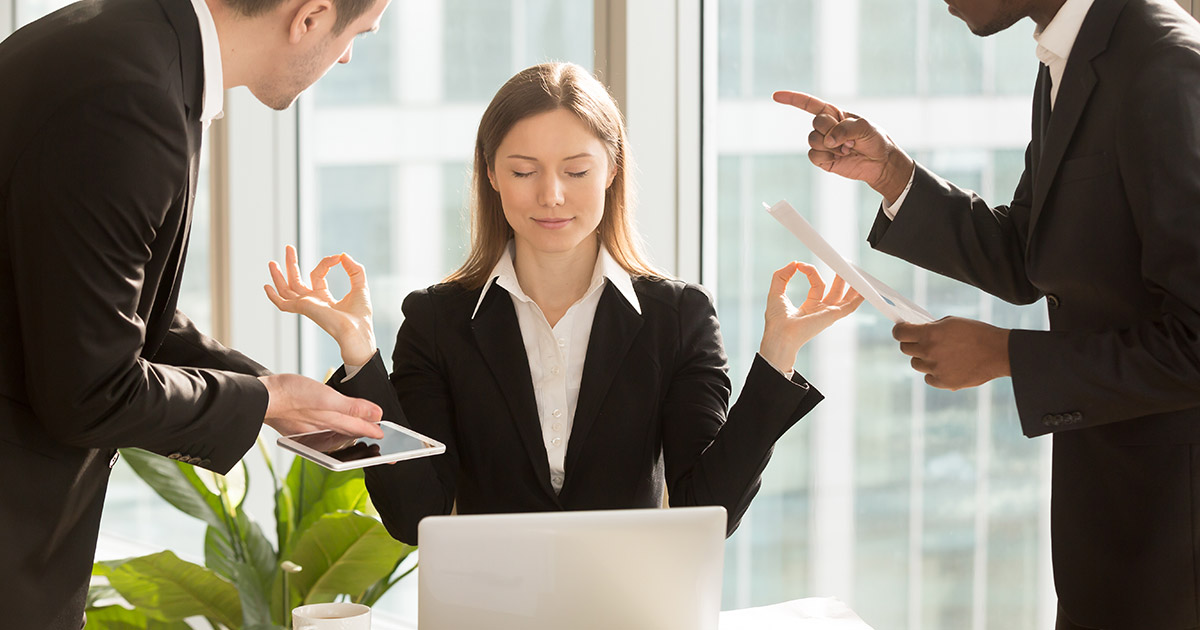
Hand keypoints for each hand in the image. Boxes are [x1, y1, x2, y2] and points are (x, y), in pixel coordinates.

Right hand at [258, 373, 383, 437]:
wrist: (260, 397)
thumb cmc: (291, 395)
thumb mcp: (327, 398)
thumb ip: (352, 408)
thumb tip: (377, 415)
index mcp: (332, 425)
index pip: (361, 430)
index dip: (375, 431)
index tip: (388, 438)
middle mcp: (323, 432)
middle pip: (350, 435)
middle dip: (364, 437)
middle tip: (378, 441)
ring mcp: (311, 431)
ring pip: (336, 433)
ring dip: (349, 434)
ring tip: (361, 435)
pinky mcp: (300, 427)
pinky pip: (322, 431)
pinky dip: (332, 430)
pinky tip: (332, 428)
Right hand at [264, 245, 375, 366]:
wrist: (357, 331)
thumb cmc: (360, 316)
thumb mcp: (360, 286)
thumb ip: (355, 270)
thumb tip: (344, 256)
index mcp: (323, 298)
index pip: (317, 274)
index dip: (326, 262)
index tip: (338, 257)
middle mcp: (312, 302)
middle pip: (296, 281)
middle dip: (291, 264)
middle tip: (289, 247)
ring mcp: (306, 305)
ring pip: (286, 290)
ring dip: (278, 276)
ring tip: (272, 262)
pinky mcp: (303, 308)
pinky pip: (283, 304)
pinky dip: (274, 297)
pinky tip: (266, 286)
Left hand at [760, 262, 864, 373]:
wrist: (780, 334)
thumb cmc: (776, 321)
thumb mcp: (776, 292)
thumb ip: (781, 275)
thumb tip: (794, 263)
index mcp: (810, 306)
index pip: (817, 283)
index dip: (811, 271)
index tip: (800, 265)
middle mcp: (821, 310)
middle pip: (835, 290)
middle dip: (840, 276)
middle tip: (842, 263)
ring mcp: (828, 313)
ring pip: (845, 297)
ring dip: (851, 284)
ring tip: (855, 270)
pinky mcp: (832, 315)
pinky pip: (850, 306)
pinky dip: (859, 297)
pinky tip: (865, 288)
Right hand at [772, 90, 914, 204]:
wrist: (879, 163)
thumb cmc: (874, 139)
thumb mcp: (864, 127)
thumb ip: (844, 129)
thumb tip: (827, 141)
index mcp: (834, 114)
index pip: (809, 104)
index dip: (792, 99)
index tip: (776, 96)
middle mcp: (826, 127)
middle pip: (815, 123)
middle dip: (832, 130)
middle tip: (849, 138)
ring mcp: (823, 144)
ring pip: (813, 140)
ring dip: (832, 146)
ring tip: (847, 149)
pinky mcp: (822, 159)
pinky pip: (814, 155)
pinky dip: (827, 156)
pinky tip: (840, 157)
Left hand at [893, 316, 1010, 389]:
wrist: (999, 352)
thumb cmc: (977, 333)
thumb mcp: (952, 322)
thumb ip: (931, 328)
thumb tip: (916, 332)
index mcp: (930, 334)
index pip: (900, 333)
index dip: (899, 331)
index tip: (901, 330)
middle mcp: (929, 352)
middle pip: (906, 349)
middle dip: (911, 344)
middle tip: (920, 341)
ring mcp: (936, 369)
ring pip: (917, 364)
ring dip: (923, 359)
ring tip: (939, 354)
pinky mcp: (944, 382)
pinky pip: (928, 378)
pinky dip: (934, 373)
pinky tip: (946, 366)